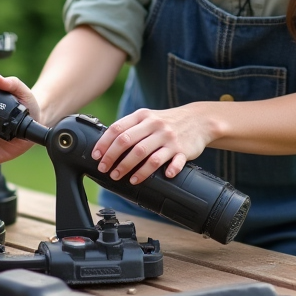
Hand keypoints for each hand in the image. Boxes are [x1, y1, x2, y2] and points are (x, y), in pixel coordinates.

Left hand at [90, 106, 211, 184]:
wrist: (199, 120)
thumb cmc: (168, 122)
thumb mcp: (148, 118)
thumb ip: (130, 127)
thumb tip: (105, 144)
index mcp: (143, 116)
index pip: (118, 129)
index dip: (104, 144)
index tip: (96, 156)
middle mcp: (155, 126)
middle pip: (129, 143)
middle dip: (113, 159)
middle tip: (106, 170)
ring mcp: (169, 138)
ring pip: (147, 155)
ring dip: (133, 169)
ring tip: (125, 178)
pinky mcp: (182, 150)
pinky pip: (173, 162)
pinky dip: (167, 170)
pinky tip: (163, 177)